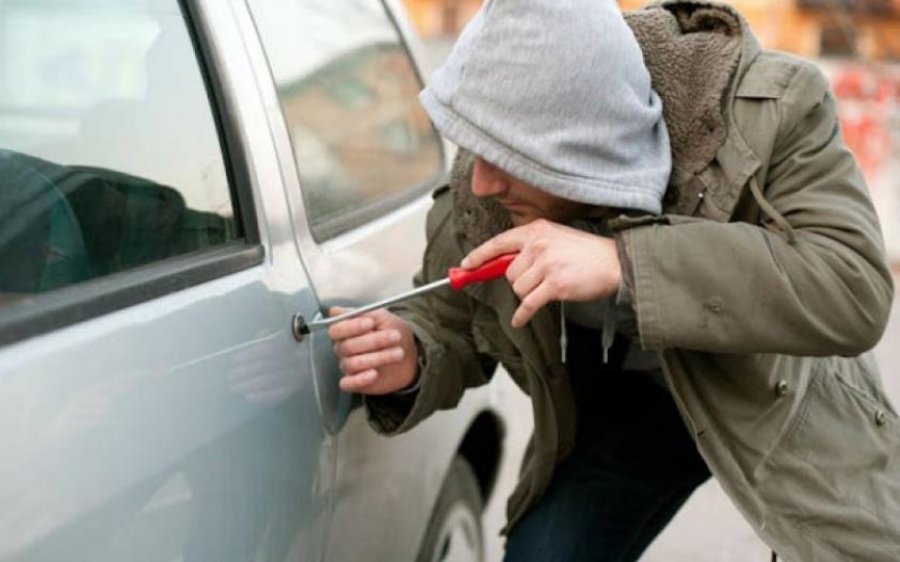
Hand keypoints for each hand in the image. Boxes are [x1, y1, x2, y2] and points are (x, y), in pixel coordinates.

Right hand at [327, 307, 418, 394]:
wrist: (410, 354)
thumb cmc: (393, 333)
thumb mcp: (383, 317)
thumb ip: (363, 313)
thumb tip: (336, 311)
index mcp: (346, 331)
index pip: (336, 329)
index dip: (351, 327)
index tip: (371, 323)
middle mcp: (343, 348)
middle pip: (347, 346)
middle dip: (374, 341)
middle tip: (395, 336)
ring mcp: (348, 365)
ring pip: (352, 364)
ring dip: (378, 358)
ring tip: (398, 353)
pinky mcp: (355, 382)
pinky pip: (347, 383)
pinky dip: (359, 379)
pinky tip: (374, 374)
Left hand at [461, 219, 620, 327]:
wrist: (615, 263)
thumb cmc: (586, 253)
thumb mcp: (556, 238)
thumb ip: (531, 247)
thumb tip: (503, 266)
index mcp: (536, 230)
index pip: (499, 242)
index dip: (479, 255)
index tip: (466, 265)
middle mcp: (538, 244)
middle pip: (508, 272)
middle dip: (519, 282)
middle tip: (539, 281)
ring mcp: (546, 264)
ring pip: (517, 289)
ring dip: (528, 295)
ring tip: (549, 288)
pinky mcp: (554, 284)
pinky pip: (528, 305)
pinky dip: (522, 315)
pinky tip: (519, 320)